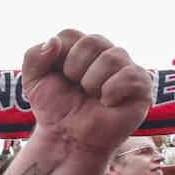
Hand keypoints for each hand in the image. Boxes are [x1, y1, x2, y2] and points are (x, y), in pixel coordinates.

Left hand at [20, 30, 150, 156]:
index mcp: (81, 50)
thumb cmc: (54, 110)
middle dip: (74, 69)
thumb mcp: (33, 83)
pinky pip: (131, 74)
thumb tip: (53, 41)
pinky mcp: (141, 85)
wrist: (68, 139)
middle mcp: (106, 54)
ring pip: (112, 56)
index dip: (58, 58)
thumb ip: (33, 57)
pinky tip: (107, 103)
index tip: (58, 78)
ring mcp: (125, 68)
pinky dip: (112, 90)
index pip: (69, 34)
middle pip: (92, 41)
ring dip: (92, 83)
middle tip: (75, 88)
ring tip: (91, 98)